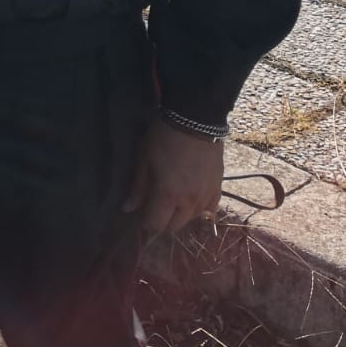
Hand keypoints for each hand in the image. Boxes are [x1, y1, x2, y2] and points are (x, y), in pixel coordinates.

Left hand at [121, 117, 224, 234]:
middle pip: (175, 225)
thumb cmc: (164, 138)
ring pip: (192, 219)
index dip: (145, 224)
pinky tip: (191, 200)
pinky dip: (199, 209)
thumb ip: (138, 187)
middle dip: (162, 222)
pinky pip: (209, 209)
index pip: (156, 224)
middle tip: (154, 209)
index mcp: (168, 195)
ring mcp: (206, 196)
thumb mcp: (144, 159)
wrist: (196, 121)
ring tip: (171, 203)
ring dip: (180, 216)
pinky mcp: (218, 188)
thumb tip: (127, 209)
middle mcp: (189, 202)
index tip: (140, 216)